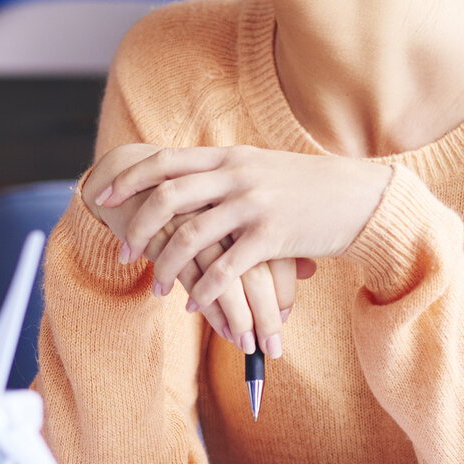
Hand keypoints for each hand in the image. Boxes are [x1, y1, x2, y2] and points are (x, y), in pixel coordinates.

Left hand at [95, 145, 388, 350]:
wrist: (359, 197)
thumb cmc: (307, 187)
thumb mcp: (260, 167)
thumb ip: (223, 172)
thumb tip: (184, 180)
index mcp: (228, 157)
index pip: (165, 162)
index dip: (129, 179)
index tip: (104, 198)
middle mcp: (236, 175)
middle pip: (167, 196)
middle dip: (138, 227)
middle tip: (123, 253)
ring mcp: (254, 204)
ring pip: (191, 235)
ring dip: (166, 266)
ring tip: (157, 288)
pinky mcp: (273, 236)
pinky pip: (226, 268)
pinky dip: (204, 290)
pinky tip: (193, 307)